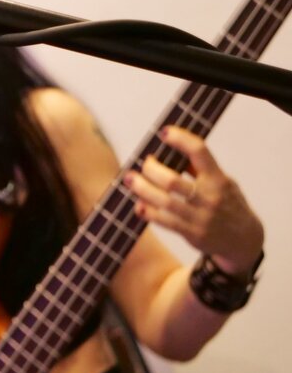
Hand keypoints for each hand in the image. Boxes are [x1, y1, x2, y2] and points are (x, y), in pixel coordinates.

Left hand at [125, 126, 264, 273]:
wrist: (243, 240)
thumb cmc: (228, 205)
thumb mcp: (224, 183)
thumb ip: (201, 170)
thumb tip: (171, 151)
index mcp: (219, 179)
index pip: (200, 152)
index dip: (180, 139)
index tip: (164, 132)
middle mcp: (210, 197)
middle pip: (172, 180)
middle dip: (151, 169)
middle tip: (143, 163)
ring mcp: (200, 217)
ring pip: (164, 201)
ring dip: (142, 189)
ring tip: (130, 179)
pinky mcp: (191, 233)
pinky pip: (163, 220)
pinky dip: (147, 211)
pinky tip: (138, 204)